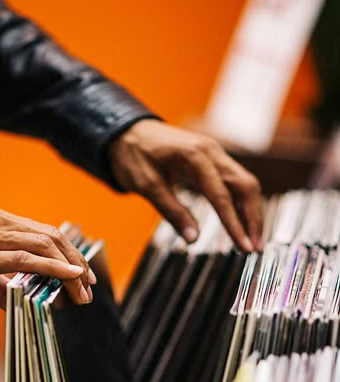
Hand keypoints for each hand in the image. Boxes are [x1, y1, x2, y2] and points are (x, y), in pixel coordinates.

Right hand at [0, 207, 96, 307]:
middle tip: (89, 284)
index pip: (42, 231)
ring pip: (45, 245)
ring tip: (83, 289)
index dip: (66, 251)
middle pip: (51, 236)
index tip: (80, 272)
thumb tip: (16, 297)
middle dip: (76, 260)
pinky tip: (69, 277)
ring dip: (70, 268)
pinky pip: (27, 259)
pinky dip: (54, 267)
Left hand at [109, 119, 262, 251]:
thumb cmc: (134, 155)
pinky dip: (241, 202)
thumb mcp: (147, 186)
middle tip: (255, 248)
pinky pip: (235, 181)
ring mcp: (215, 154)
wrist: (127, 132)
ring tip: (252, 240)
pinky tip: (242, 221)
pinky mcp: (213, 160)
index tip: (243, 246)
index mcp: (195, 155)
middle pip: (246, 186)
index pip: (222, 195)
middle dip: (253, 219)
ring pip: (245, 183)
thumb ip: (172, 212)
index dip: (234, 224)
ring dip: (251, 212)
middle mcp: (212, 151)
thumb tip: (193, 239)